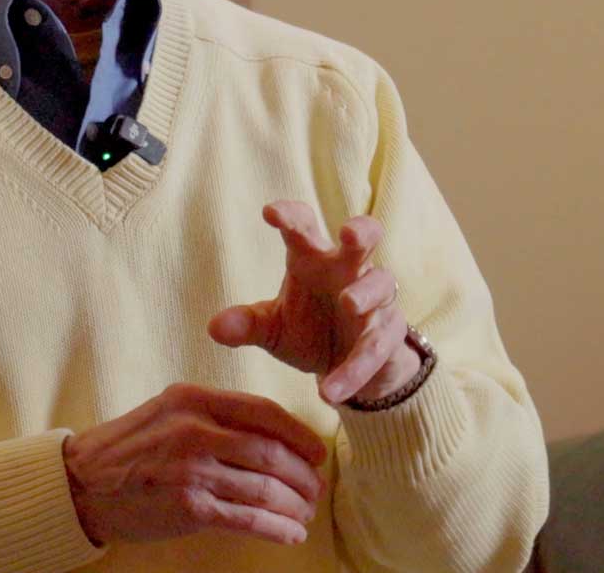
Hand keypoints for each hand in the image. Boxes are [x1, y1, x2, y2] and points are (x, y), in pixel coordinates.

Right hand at [62, 383, 326, 546]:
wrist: (82, 483)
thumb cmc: (129, 449)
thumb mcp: (167, 412)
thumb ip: (212, 415)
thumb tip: (269, 434)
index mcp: (192, 399)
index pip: (263, 412)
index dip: (299, 434)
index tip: (316, 453)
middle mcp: (194, 430)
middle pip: (270, 453)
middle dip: (303, 475)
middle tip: (315, 489)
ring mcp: (191, 470)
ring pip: (264, 488)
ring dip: (294, 506)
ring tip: (304, 515)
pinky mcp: (189, 507)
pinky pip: (248, 519)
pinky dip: (276, 528)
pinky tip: (289, 533)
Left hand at [208, 201, 420, 404]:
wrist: (348, 370)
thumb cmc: (308, 330)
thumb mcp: (273, 328)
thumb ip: (247, 324)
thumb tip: (214, 327)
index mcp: (313, 259)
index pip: (304, 227)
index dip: (291, 216)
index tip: (270, 213)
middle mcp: (347, 272)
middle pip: (364, 237)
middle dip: (360, 231)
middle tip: (348, 233)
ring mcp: (375, 301)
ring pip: (381, 285)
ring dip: (366, 293)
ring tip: (349, 304)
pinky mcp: (389, 335)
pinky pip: (375, 347)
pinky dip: (354, 368)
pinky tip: (329, 390)